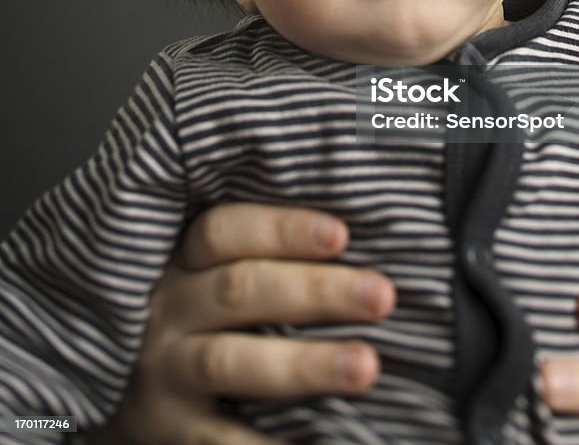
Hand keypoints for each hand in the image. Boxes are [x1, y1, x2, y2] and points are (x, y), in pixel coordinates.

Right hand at [89, 203, 395, 444]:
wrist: (121, 396)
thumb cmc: (196, 321)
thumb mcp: (206, 278)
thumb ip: (263, 258)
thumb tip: (354, 240)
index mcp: (181, 264)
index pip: (223, 231)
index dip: (282, 229)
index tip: (342, 235)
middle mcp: (167, 313)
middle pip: (240, 290)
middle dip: (317, 291)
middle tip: (382, 296)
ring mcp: (163, 375)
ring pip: (231, 361)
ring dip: (304, 363)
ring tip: (367, 366)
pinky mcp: (167, 433)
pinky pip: (220, 442)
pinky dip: (271, 444)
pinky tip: (322, 441)